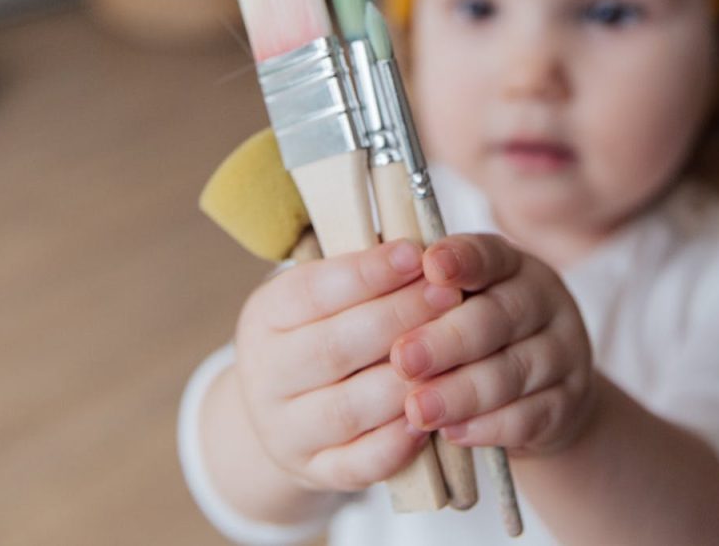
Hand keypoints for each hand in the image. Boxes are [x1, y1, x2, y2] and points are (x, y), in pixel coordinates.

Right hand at [233, 240, 462, 492]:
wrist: (289, 410)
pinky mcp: (314, 472)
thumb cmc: (327, 330)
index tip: (416, 254)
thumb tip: (422, 245)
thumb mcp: (328, 294)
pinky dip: (397, 444)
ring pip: (348, 408)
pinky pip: (358, 464)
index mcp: (264, 317)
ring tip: (454, 354)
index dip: (367, 273)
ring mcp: (285, 430)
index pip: (312, 291)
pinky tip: (432, 417)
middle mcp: (264, 375)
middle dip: (399, 318)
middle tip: (451, 296)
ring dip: (406, 381)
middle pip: (334, 348)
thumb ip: (364, 272)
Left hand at [390, 234, 595, 455]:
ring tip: (417, 408)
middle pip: (497, 318)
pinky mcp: (568, 403)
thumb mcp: (456, 303)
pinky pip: (529, 416)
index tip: (430, 267)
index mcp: (510, 264)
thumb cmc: (475, 335)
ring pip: (511, 372)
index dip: (461, 260)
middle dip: (446, 341)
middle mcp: (543, 300)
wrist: (539, 391)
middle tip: (403, 359)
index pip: (487, 254)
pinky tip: (453, 433)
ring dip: (460, 392)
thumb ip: (422, 294)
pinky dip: (488, 427)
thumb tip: (373, 289)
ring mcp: (563, 352)